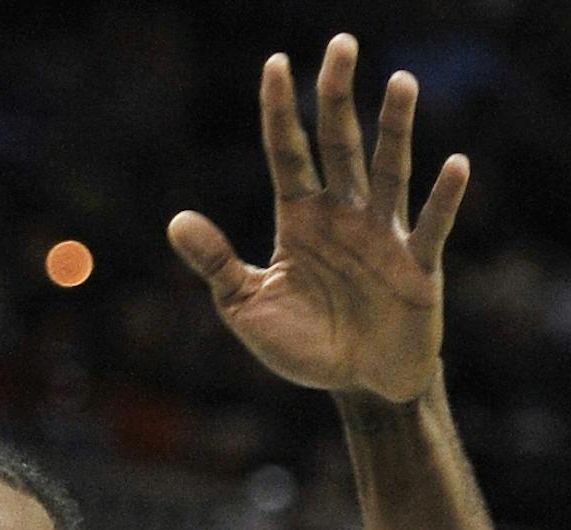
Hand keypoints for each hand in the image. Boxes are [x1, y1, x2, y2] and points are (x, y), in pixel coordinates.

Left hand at [168, 35, 466, 402]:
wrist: (357, 384)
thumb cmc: (305, 344)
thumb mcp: (247, 306)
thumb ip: (217, 264)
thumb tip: (176, 220)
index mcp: (300, 220)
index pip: (287, 155)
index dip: (280, 112)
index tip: (275, 64)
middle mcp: (343, 215)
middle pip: (339, 145)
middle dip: (337, 97)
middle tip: (340, 44)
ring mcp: (383, 235)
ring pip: (389, 169)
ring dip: (395, 128)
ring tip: (399, 82)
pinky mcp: (418, 264)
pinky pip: (431, 225)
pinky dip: (443, 197)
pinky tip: (453, 165)